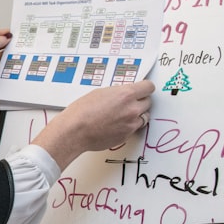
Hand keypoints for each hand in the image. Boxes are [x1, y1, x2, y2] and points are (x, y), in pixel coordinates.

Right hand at [32, 80, 154, 169]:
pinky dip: (127, 126)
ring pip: (144, 117)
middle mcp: (132, 109)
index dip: (145, 88)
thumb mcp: (100, 93)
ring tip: (121, 115)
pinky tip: (114, 124)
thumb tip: (125, 94)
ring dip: (136, 115)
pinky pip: (133, 128)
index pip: (148, 87)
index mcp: (126, 94)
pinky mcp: (126, 136)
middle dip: (140, 102)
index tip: (142, 89)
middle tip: (129, 103)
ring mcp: (131, 124)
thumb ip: (118, 93)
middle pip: (148, 102)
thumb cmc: (81, 112)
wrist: (74, 131)